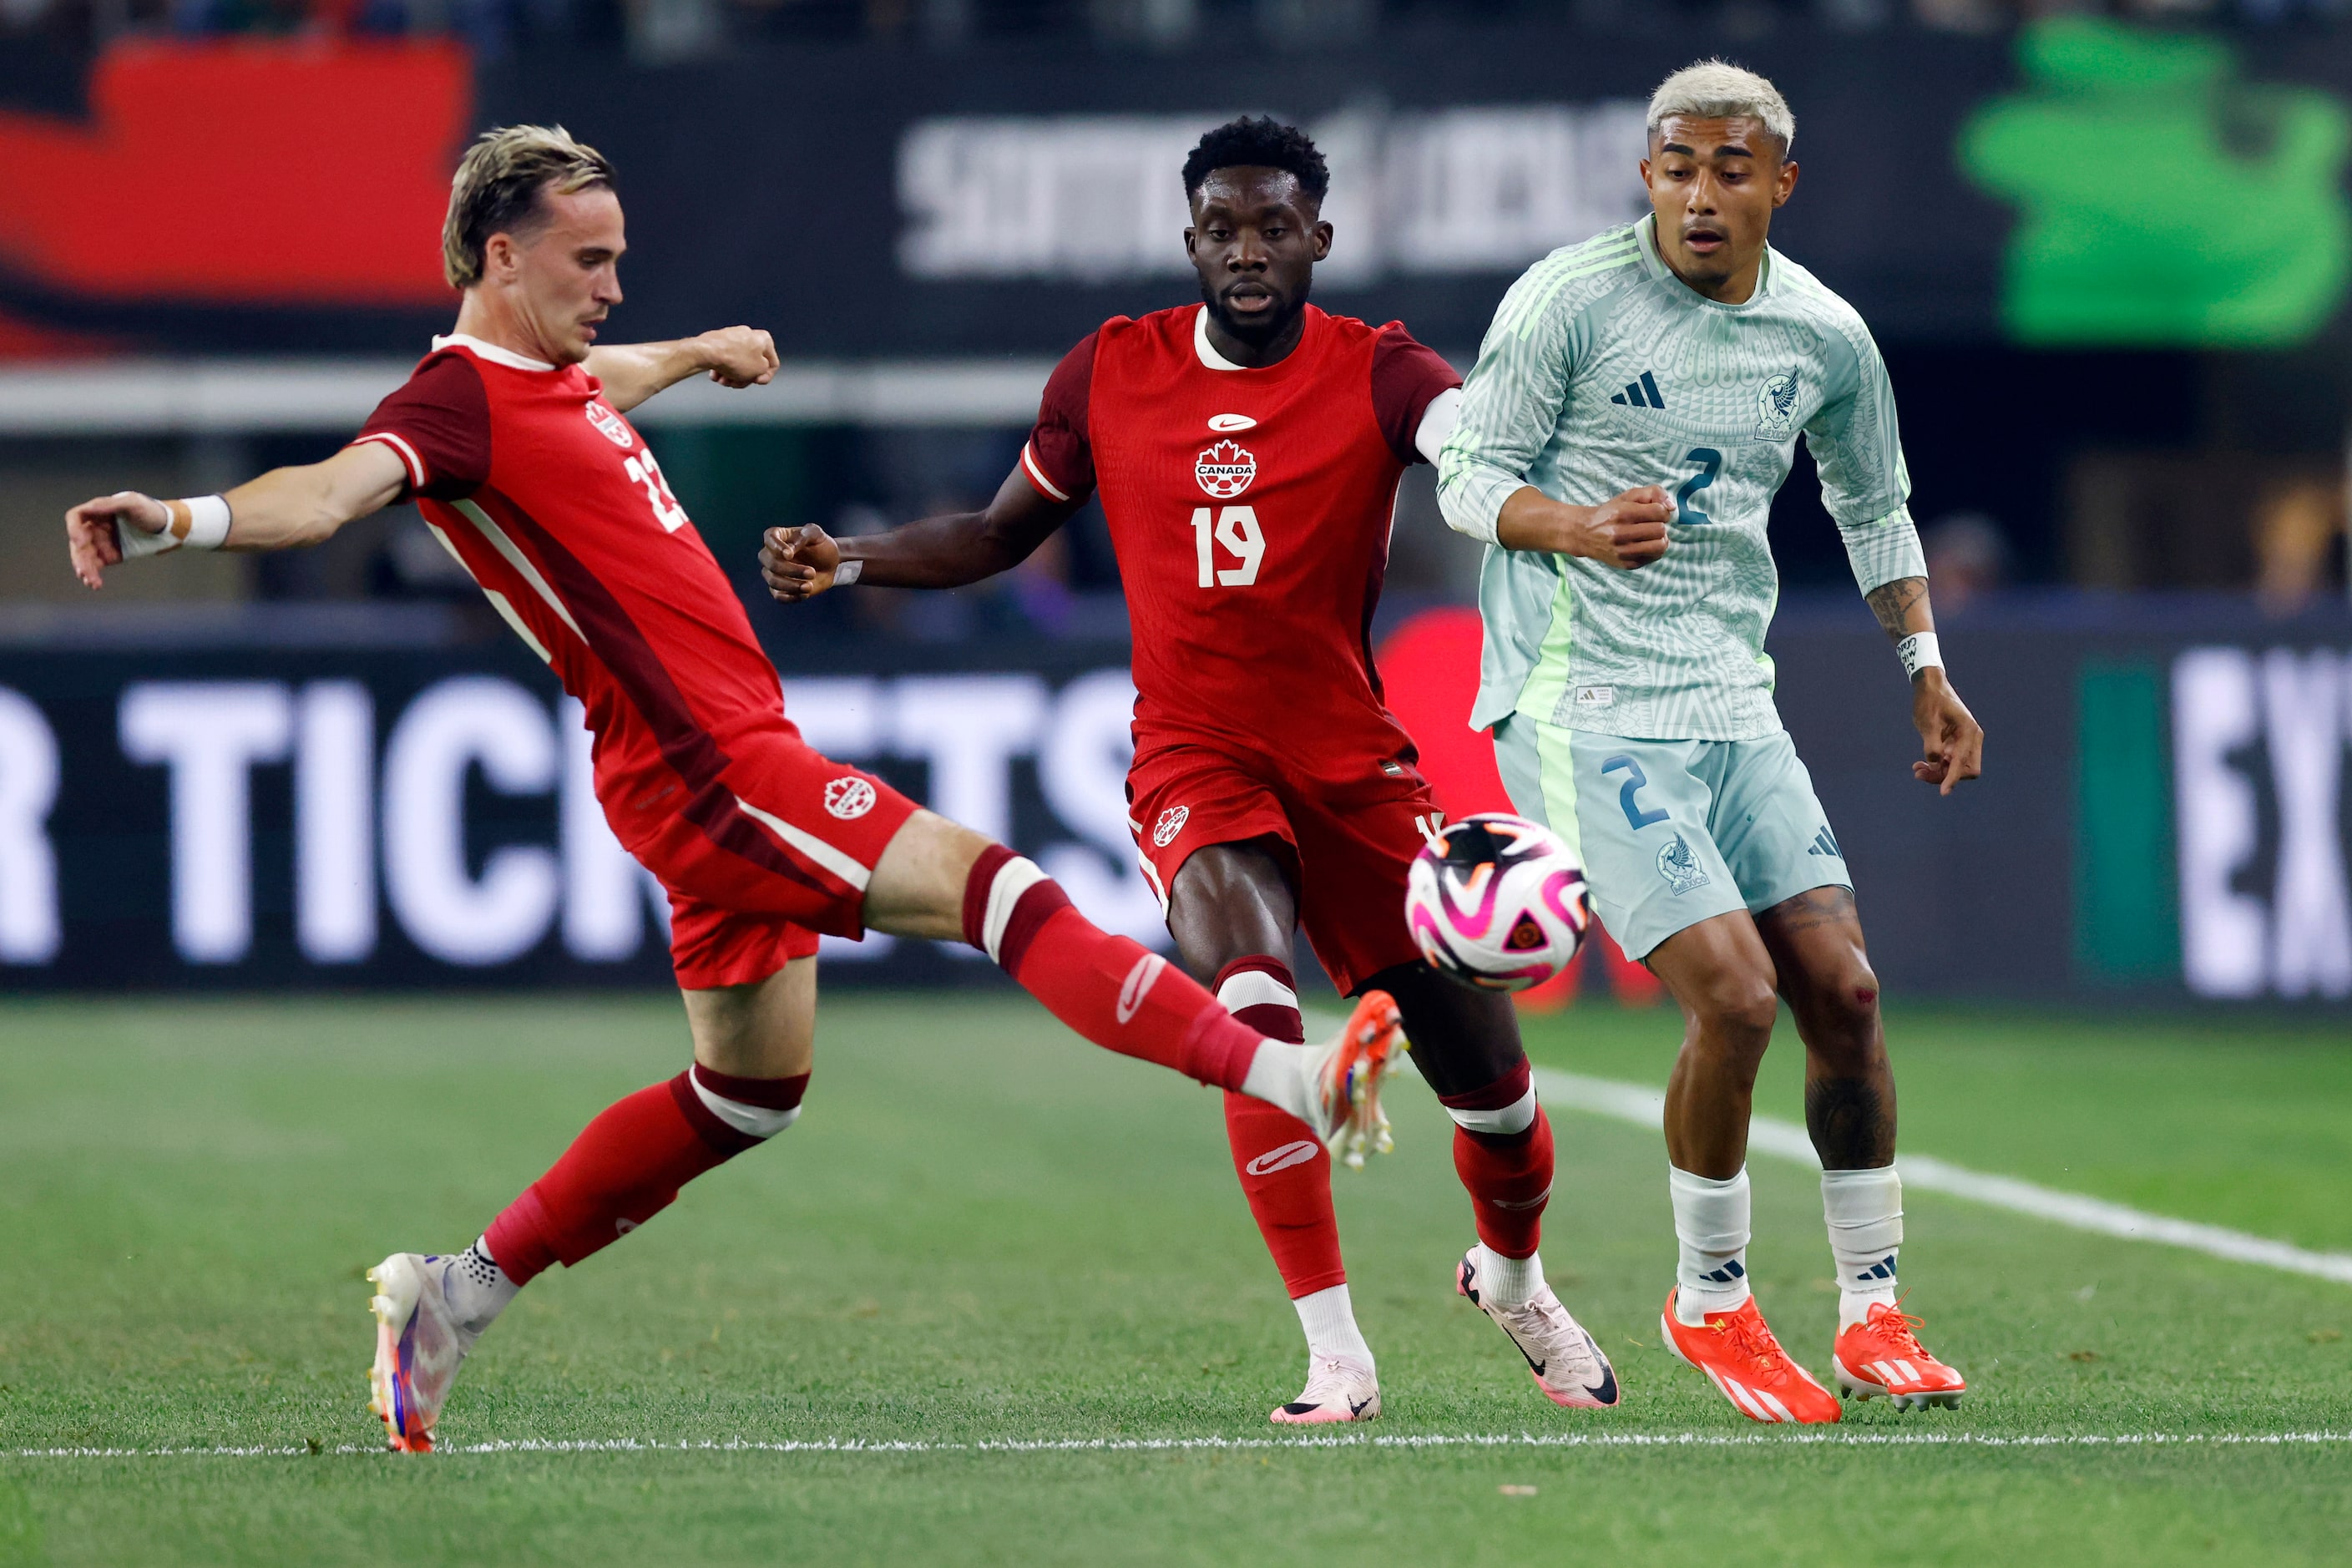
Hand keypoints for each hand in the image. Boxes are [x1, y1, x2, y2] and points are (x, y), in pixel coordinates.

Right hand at [65, 491, 166, 589]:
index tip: (81, 542)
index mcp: (98, 511)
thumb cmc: (151, 511)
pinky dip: (93, 574)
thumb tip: (89, 508)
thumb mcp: (132, 503)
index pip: (76, 518)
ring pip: (85, 556)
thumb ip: (110, 505)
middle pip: (78, 541)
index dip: (73, 529)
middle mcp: (95, 526)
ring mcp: (101, 541)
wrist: (167, 528)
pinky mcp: (109, 555)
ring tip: (92, 582)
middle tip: (84, 571)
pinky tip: (94, 584)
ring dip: (85, 569)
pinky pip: (95, 565)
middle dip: (80, 557)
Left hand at [696, 326, 777, 388]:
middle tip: (737, 384)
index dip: (766, 377)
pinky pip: (726, 359)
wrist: (706, 351)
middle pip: (753, 364)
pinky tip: (717, 376)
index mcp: (764, 339)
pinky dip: (723, 370)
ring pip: (738, 363)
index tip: (756, 382)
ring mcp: (733, 337)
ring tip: (724, 381)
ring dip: (732, 376)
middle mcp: (749, 334)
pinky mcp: (719, 341)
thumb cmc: (733, 359)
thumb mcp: (759, 370)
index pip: (772, 363)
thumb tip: (759, 370)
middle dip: (745, 378)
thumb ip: (765, 371)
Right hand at [761, 524, 840, 601]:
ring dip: (791, 585)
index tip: (789, 555)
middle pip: (770, 563)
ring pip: (773, 581)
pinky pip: (778, 596)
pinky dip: (791, 596)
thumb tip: (787, 552)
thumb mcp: (816, 534)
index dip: (776, 547)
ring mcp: (773, 572)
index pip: (769, 538)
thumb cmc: (821, 545)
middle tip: (812, 572)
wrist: (830, 564)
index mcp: (778, 536)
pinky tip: (804, 594)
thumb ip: (802, 537)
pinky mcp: (779, 588)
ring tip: (809, 586)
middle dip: (790, 570)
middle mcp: (771, 554)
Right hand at [1496, 485, 1671, 568]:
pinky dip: (1653, 550)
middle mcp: (1621, 534)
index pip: (1660, 512)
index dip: (1662, 511)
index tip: (1654, 512)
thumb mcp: (1628, 496)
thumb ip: (1653, 493)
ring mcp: (1623, 552)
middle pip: (1661, 530)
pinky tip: (1645, 544)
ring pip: (1660, 546)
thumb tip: (1672, 506)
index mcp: (1623, 513)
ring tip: (1652, 535)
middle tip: (1651, 524)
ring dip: (1660, 539)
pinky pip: (1653, 558)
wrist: (1584, 534)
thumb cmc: (1610, 512)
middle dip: (1660, 525)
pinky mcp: (1626, 564)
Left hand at [1910, 669, 1983, 795]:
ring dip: (1938, 773)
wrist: (1930, 686)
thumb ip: (1932, 744)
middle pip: (1964, 770)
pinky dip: (1937, 766)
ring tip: (1917, 769)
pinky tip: (1920, 764)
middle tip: (1919, 773)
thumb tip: (1935, 763)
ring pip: (1956, 768)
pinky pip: (1949, 762)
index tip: (1943, 792)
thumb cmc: (1930, 701)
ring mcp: (1965, 742)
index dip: (1952, 779)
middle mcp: (1971, 738)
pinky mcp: (1956, 743)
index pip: (1963, 763)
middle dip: (1944, 776)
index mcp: (1969, 732)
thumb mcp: (1927, 722)